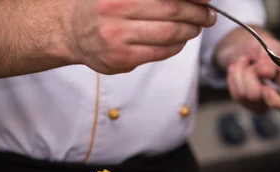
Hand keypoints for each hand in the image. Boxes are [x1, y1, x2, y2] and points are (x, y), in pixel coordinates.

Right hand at [67, 0, 216, 73]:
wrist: (71, 31)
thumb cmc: (103, 6)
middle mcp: (116, 9)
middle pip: (171, 10)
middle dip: (197, 13)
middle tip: (208, 15)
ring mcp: (118, 35)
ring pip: (169, 34)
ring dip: (190, 31)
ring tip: (196, 27)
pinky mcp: (122, 58)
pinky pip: (160, 52)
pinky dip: (177, 46)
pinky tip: (180, 41)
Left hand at [216, 28, 279, 112]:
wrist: (252, 52)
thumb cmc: (268, 49)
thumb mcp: (271, 46)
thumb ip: (270, 58)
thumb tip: (266, 73)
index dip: (277, 101)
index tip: (266, 88)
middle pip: (262, 100)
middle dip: (252, 77)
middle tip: (252, 62)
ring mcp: (264, 103)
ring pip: (245, 96)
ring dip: (241, 74)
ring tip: (245, 60)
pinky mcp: (248, 104)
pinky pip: (237, 95)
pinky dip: (234, 78)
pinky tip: (238, 68)